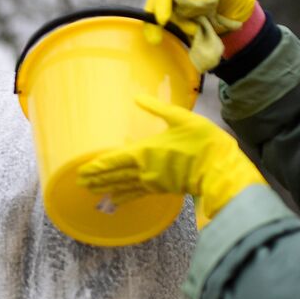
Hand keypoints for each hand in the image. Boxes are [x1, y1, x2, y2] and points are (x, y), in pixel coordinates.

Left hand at [77, 94, 265, 224]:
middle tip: (79, 182)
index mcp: (146, 151)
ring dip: (106, 188)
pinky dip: (125, 197)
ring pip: (123, 186)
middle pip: (114, 175)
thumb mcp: (181, 118)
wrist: (220, 168)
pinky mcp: (162, 190)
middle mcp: (144, 170)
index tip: (82, 170)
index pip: (114, 160)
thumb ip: (157, 109)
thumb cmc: (203, 141)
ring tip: (90, 191)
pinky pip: (138, 194)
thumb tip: (137, 97)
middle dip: (97, 178)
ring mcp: (153, 182)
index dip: (97, 165)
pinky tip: (116, 201)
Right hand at [144, 0, 258, 71]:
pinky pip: (166, 24)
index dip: (161, 1)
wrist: (230, 2)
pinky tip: (189, 35)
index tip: (163, 20)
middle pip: (155, 0)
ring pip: (159, 15)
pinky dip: (175, 31)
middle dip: (155, 20)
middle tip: (155, 39)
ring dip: (175, 25)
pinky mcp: (170, 14)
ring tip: (195, 30)